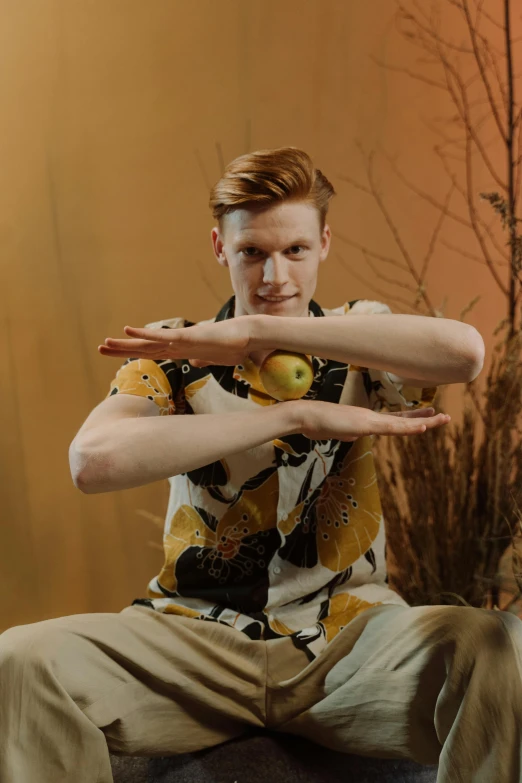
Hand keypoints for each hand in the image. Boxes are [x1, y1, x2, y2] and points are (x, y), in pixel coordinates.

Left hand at [98, 315, 263, 367]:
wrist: (249, 336)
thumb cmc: (234, 346)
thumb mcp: (213, 358)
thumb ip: (202, 358)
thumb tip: (195, 361)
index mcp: (181, 350)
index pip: (151, 353)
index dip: (133, 354)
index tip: (116, 355)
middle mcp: (177, 344)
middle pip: (144, 347)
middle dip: (122, 349)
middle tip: (100, 348)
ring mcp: (182, 339)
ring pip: (149, 342)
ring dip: (126, 342)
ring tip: (106, 342)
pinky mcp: (190, 337)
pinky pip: (164, 337)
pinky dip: (146, 334)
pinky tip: (129, 330)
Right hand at [295, 402, 449, 441]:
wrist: (305, 415)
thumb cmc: (317, 423)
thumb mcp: (337, 431)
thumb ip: (348, 432)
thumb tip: (354, 434)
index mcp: (365, 421)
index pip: (392, 421)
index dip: (410, 419)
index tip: (426, 417)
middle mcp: (371, 417)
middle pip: (402, 420)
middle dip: (424, 419)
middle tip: (444, 416)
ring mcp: (369, 420)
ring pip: (401, 423)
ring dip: (424, 422)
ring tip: (442, 418)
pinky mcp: (365, 424)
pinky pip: (391, 428)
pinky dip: (408, 428)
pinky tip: (422, 428)